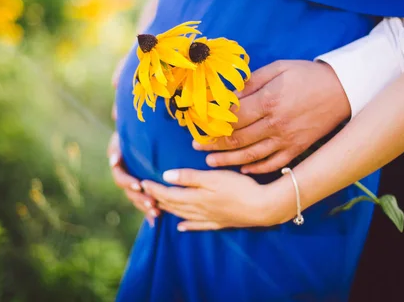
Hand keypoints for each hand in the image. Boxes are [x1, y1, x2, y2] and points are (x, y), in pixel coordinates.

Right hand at [109, 55, 158, 224]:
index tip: (120, 165)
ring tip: (155, 211)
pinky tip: (159, 218)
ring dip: (143, 202)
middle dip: (133, 191)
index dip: (118, 163)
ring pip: (136, 192)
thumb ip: (126, 79)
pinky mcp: (151, 179)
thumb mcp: (141, 86)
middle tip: (146, 196)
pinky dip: (151, 206)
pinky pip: (149, 196)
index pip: (115, 156)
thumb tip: (115, 81)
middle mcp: (130, 158)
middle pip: (124, 180)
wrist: (171, 110)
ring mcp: (139, 170)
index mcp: (125, 142)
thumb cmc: (152, 97)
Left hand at [141, 169, 292, 230]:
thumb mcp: (213, 177)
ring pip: (183, 215)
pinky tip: (181, 227)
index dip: (154, 188)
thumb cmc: (239, 188)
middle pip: (173, 205)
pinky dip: (188, 225)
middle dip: (157, 200)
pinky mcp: (220, 222)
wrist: (262, 207)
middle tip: (144, 195)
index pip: (168, 194)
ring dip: (169, 211)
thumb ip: (189, 177)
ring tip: (157, 208)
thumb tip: (166, 176)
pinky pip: (198, 225)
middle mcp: (198, 210)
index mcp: (195, 197)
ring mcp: (209, 218)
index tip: (142, 182)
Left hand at [194, 60, 349, 173]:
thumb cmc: (307, 75)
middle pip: (237, 138)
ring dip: (227, 159)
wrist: (342, 90)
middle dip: (214, 143)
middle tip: (197, 144)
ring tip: (210, 161)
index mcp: (269, 101)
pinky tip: (241, 168)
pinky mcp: (296, 148)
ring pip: (250, 155)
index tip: (198, 124)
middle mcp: (275, 124)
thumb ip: (252, 82)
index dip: (213, 123)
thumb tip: (228, 94)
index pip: (233, 117)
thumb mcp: (278, 68)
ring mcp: (286, 139)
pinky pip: (272, 164)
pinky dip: (255, 168)